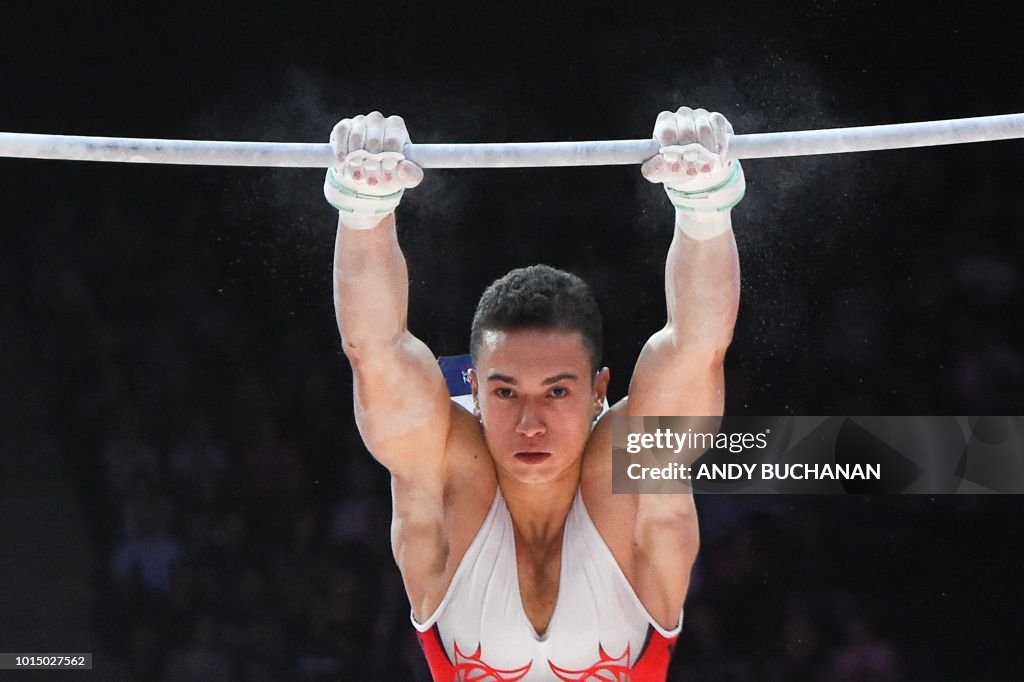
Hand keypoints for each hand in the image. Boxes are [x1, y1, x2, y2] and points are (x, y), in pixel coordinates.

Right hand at [325, 112, 423, 227]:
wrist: (366, 174)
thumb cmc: (389, 173)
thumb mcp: (404, 178)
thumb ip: (412, 175)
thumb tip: (403, 167)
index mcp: (396, 126)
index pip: (392, 141)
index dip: (389, 160)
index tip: (386, 176)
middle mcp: (378, 120)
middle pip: (374, 141)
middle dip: (372, 164)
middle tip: (371, 181)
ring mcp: (360, 121)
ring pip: (357, 138)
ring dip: (356, 161)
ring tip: (359, 177)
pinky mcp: (344, 126)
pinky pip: (342, 134)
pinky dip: (341, 150)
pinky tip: (342, 162)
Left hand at [641, 107, 733, 189]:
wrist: (698, 167)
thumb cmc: (675, 166)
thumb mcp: (660, 172)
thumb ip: (653, 169)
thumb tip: (658, 161)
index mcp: (664, 123)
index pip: (667, 131)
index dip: (671, 150)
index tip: (675, 167)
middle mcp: (681, 115)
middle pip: (686, 131)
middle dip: (689, 154)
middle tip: (692, 171)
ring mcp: (699, 114)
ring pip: (703, 129)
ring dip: (706, 152)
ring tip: (705, 168)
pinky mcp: (716, 118)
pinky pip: (718, 125)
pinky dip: (719, 142)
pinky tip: (719, 156)